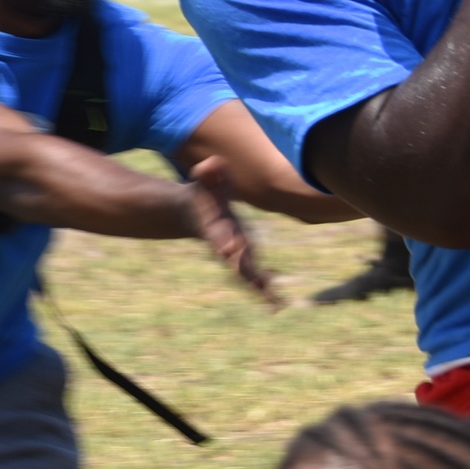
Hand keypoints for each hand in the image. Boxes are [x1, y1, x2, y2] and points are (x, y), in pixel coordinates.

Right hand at [186, 155, 279, 308]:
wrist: (193, 214)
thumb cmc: (202, 194)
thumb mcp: (203, 180)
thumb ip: (208, 172)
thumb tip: (211, 164)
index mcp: (214, 228)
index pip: (218, 235)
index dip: (223, 241)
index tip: (227, 250)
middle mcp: (224, 245)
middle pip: (233, 261)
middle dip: (243, 271)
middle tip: (255, 284)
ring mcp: (232, 254)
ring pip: (244, 275)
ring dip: (257, 288)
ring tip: (274, 302)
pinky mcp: (240, 258)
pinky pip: (251, 277)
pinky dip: (262, 290)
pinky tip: (276, 304)